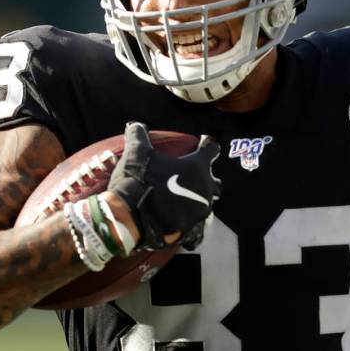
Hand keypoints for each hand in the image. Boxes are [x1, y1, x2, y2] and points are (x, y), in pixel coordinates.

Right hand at [107, 122, 220, 249]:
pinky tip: (176, 213)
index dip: (208, 146)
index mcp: (196, 166)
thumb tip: (134, 124)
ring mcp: (200, 208)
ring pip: (207, 202)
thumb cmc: (140, 179)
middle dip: (208, 179)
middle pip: (215, 181)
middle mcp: (204, 187)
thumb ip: (138, 136)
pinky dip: (188, 215)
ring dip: (199, 198)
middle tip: (194, 177)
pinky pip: (195, 219)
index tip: (204, 143)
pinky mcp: (192, 226)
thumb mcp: (136, 153)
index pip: (212, 151)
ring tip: (185, 197)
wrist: (134, 216)